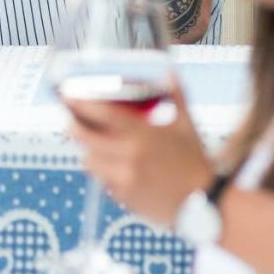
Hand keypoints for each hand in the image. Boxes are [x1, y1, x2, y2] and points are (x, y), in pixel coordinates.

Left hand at [65, 79, 213, 225]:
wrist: (206, 202)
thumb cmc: (195, 160)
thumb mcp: (187, 124)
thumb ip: (176, 95)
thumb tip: (170, 71)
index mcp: (142, 134)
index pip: (101, 115)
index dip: (80, 104)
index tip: (67, 96)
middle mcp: (129, 156)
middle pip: (85, 139)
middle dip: (74, 127)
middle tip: (71, 120)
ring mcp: (124, 179)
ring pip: (89, 161)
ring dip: (88, 151)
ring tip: (94, 145)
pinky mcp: (124, 197)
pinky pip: (103, 181)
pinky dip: (104, 172)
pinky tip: (113, 167)